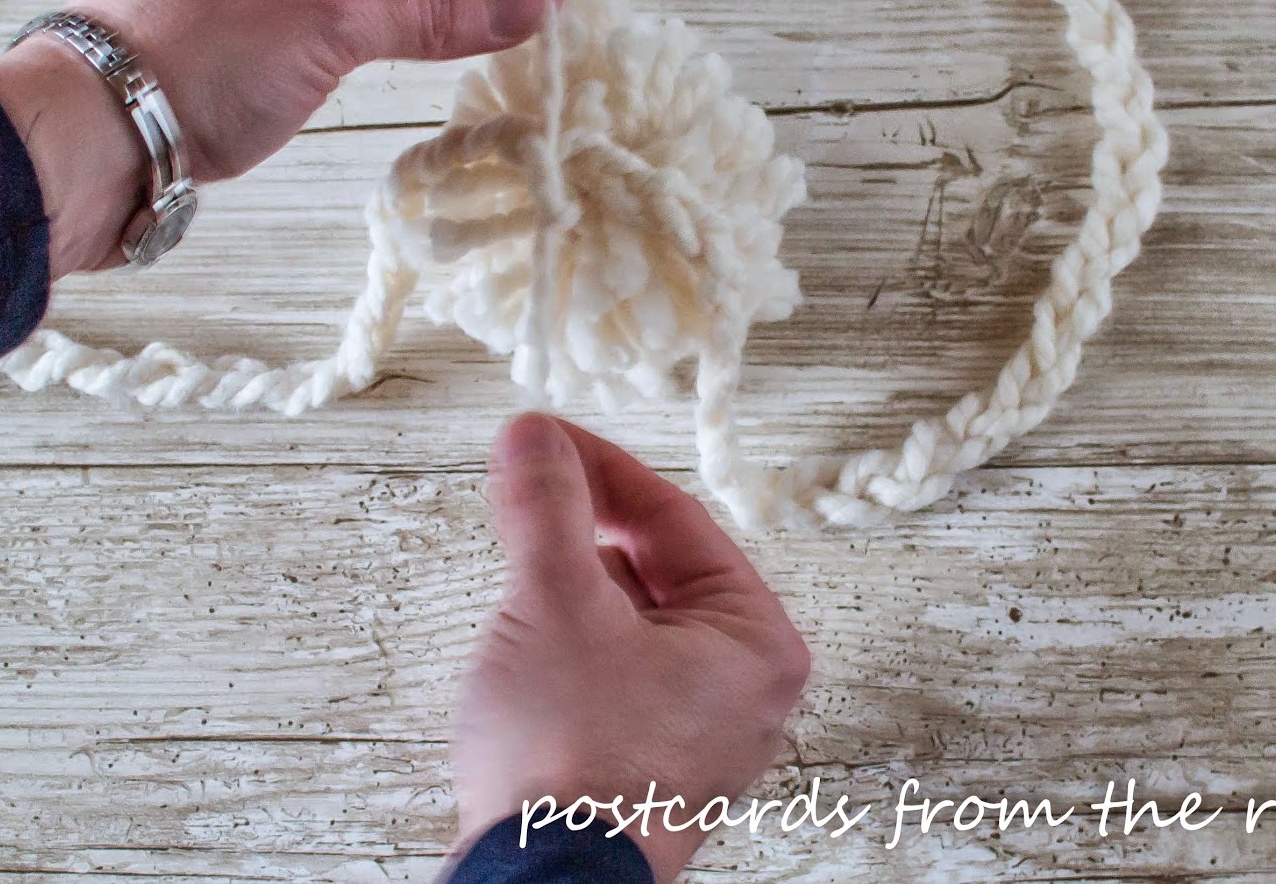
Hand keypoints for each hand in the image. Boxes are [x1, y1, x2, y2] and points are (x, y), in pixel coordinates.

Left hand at [0, 0, 554, 274]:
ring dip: (396, 20)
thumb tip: (531, 0)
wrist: (83, 151)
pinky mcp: (206, 41)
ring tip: (467, 46)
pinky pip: (301, 30)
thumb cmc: (187, 63)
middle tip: (516, 21)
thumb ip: (435, 9)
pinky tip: (382, 69)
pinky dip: (350, 48)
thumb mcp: (329, 25)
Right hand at [450, 414, 810, 881]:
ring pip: (625, 617)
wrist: (536, 882)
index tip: (539, 437)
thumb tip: (532, 437)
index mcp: (756, 643)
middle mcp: (741, 689)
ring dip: (567, 589)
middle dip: (580, 532)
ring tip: (518, 587)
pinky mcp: (645, 762)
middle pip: (652, 565)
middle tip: (522, 490)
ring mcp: (695, 731)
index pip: (674, 518)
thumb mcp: (553, 600)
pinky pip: (609, 669)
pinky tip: (523, 652)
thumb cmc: (571, 760)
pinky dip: (566, 643)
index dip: (598, 467)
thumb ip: (546, 506)